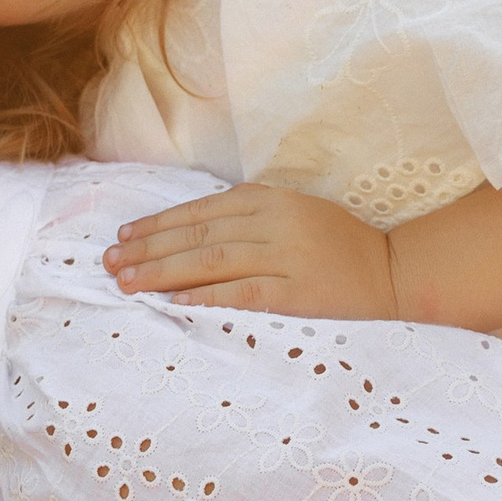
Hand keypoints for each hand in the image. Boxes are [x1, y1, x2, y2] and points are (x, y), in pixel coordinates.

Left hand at [105, 185, 397, 318]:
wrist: (391, 269)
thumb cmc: (336, 244)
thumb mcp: (291, 213)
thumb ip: (246, 217)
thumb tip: (188, 232)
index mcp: (268, 199)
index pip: (199, 211)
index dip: (157, 224)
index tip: (123, 238)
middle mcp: (272, 221)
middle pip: (197, 236)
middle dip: (148, 249)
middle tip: (110, 264)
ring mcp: (285, 255)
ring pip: (210, 261)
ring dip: (163, 271)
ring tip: (127, 282)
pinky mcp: (296, 291)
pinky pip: (241, 292)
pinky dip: (205, 296)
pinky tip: (173, 301)